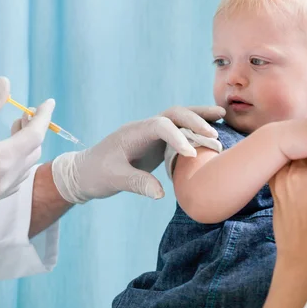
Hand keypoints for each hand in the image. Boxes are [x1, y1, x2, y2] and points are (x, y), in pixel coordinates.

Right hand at [0, 77, 54, 216]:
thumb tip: (5, 84)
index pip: (35, 135)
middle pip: (33, 152)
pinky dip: (16, 163)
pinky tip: (3, 152)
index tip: (48, 103)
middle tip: (22, 114)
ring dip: (24, 147)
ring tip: (13, 129)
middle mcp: (3, 181)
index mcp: (0, 160)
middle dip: (33, 130)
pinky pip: (13, 181)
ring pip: (24, 168)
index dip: (44, 116)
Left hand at [13, 105, 224, 202]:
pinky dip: (194, 129)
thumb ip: (136, 183)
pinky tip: (210, 132)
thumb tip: (161, 193)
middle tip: (214, 135)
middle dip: (195, 120)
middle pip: (173, 114)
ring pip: (177, 118)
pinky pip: (177, 131)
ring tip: (222, 116)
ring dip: (198, 117)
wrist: (84, 172)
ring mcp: (150, 134)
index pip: (160, 125)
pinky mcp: (155, 144)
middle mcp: (144, 129)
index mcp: (133, 133)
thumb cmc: (96, 174)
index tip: (190, 153)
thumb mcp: (114, 180)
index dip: (177, 136)